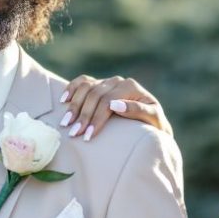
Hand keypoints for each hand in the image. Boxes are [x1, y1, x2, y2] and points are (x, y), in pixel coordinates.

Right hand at [58, 75, 172, 139]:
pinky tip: (63, 101)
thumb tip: (116, 104)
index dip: (96, 118)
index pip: (108, 101)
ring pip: (85, 88)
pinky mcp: (99, 85)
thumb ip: (138, 110)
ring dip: (73, 106)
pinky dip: (72, 89)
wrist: (153, 124)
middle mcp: (118, 81)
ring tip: (65, 124)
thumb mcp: (153, 119)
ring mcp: (107, 82)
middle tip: (73, 134)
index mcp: (131, 87)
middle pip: (94, 95)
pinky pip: (82, 82)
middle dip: (83, 116)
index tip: (87, 136)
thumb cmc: (154, 125)